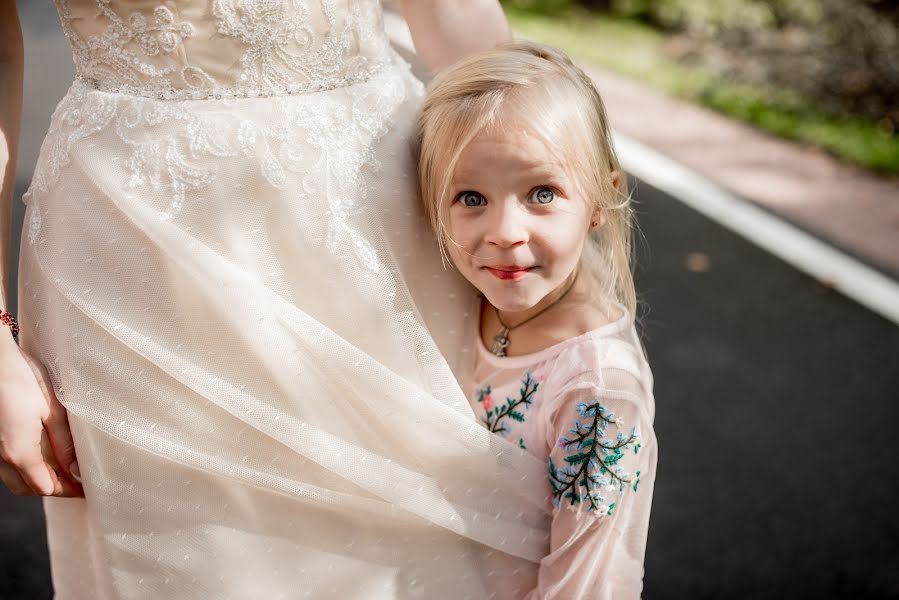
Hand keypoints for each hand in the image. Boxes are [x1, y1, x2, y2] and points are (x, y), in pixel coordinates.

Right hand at [0, 338, 82, 496]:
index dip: (68, 490)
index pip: (47, 487)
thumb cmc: (22, 379)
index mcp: (19, 453)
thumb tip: (77, 470)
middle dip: (53, 488)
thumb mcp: (52, 410)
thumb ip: (65, 443)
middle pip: (28, 488)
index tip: (86, 487)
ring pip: (13, 479)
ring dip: (36, 479)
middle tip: (76, 480)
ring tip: (61, 468)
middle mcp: (0, 458)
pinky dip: (23, 468)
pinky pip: (4, 466)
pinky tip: (39, 454)